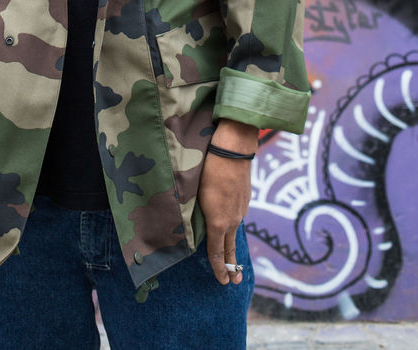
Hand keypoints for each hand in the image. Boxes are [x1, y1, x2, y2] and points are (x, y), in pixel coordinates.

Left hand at [197, 119, 256, 284]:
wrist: (232, 151)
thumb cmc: (208, 170)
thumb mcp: (194, 192)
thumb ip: (193, 212)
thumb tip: (189, 222)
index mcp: (218, 222)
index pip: (217, 252)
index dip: (219, 269)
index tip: (222, 282)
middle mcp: (232, 220)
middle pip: (231, 248)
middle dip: (232, 267)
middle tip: (235, 283)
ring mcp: (240, 210)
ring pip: (234, 232)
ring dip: (232, 246)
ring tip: (233, 259)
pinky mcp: (244, 200)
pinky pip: (237, 217)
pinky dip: (232, 226)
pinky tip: (229, 223)